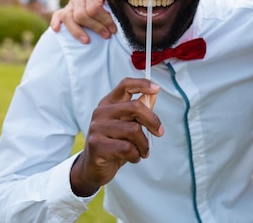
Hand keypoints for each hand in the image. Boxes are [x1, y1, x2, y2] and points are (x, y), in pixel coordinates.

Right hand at [50, 0, 115, 43]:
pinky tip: (57, 30)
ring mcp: (72, 1)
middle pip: (82, 14)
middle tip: (107, 35)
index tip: (113, 29)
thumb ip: (116, 6)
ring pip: (69, 17)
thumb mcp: (116, 1)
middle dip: (95, 27)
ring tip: (87, 41)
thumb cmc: (113, 2)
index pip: (95, 7)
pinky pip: (57, 15)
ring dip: (78, 31)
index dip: (104, 20)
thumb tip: (122, 17)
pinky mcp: (65, 9)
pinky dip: (56, 22)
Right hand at [70, 78, 162, 196]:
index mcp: (109, 104)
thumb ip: (139, 111)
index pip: (125, 85)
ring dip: (144, 144)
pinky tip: (133, 158)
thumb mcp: (127, 125)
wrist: (93, 168)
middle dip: (152, 121)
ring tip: (143, 151)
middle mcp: (101, 112)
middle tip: (159, 133)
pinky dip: (136, 155)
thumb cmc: (114, 144)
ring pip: (134, 130)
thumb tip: (154, 94)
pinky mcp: (97, 145)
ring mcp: (97, 128)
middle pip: (135, 107)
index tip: (156, 89)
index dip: (142, 84)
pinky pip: (127, 148)